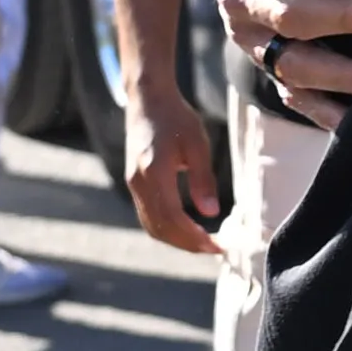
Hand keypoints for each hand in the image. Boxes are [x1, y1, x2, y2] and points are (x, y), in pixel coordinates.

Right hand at [122, 84, 225, 255]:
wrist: (148, 100)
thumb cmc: (177, 118)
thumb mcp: (197, 144)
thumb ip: (203, 179)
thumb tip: (211, 212)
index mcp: (154, 172)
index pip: (173, 218)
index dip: (195, 237)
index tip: (218, 246)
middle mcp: (138, 183)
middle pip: (160, 228)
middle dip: (188, 244)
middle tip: (215, 249)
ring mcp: (133, 185)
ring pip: (151, 226)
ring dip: (177, 240)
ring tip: (204, 243)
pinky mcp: (134, 184)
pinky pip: (148, 216)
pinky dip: (167, 229)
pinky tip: (188, 228)